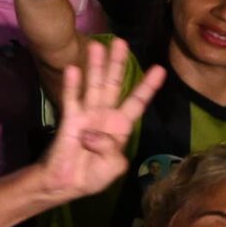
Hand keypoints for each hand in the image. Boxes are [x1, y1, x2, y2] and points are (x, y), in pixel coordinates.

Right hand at [31, 39, 163, 202]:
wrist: (65, 184)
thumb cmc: (93, 176)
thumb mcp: (115, 166)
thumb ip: (112, 149)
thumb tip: (92, 134)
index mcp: (120, 127)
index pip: (137, 102)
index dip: (147, 87)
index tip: (160, 69)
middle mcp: (105, 115)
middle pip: (113, 85)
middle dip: (117, 64)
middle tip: (120, 42)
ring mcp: (86, 115)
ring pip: (93, 86)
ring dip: (95, 66)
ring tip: (97, 45)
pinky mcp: (70, 119)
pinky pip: (71, 99)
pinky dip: (72, 85)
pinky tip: (73, 69)